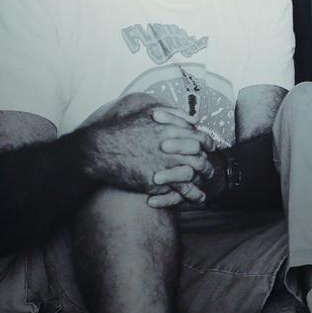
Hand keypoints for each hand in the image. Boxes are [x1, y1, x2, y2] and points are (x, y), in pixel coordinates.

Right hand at [78, 93, 214, 193]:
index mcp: (173, 130)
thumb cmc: (122, 130)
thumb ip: (174, 114)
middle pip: (200, 156)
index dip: (208, 144)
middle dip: (207, 164)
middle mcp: (173, 147)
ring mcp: (166, 165)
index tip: (210, 148)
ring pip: (195, 173)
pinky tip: (199, 198)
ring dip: (202, 180)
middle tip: (209, 169)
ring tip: (206, 184)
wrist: (101, 150)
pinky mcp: (158, 181)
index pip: (200, 138)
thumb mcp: (148, 113)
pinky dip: (192, 194)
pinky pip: (182, 189)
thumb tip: (193, 119)